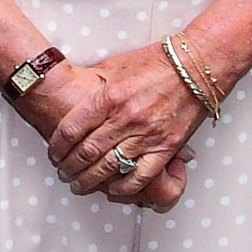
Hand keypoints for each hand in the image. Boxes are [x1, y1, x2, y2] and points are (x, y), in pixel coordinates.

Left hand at [34, 47, 204, 209]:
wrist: (196, 65)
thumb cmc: (156, 62)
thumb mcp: (115, 66)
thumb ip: (93, 85)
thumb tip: (71, 95)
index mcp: (109, 97)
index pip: (72, 129)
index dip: (58, 146)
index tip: (54, 152)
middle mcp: (125, 118)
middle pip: (87, 152)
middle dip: (70, 166)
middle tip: (63, 172)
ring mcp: (147, 135)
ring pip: (109, 167)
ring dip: (89, 179)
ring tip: (79, 184)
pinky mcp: (167, 147)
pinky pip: (141, 175)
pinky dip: (124, 186)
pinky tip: (113, 189)